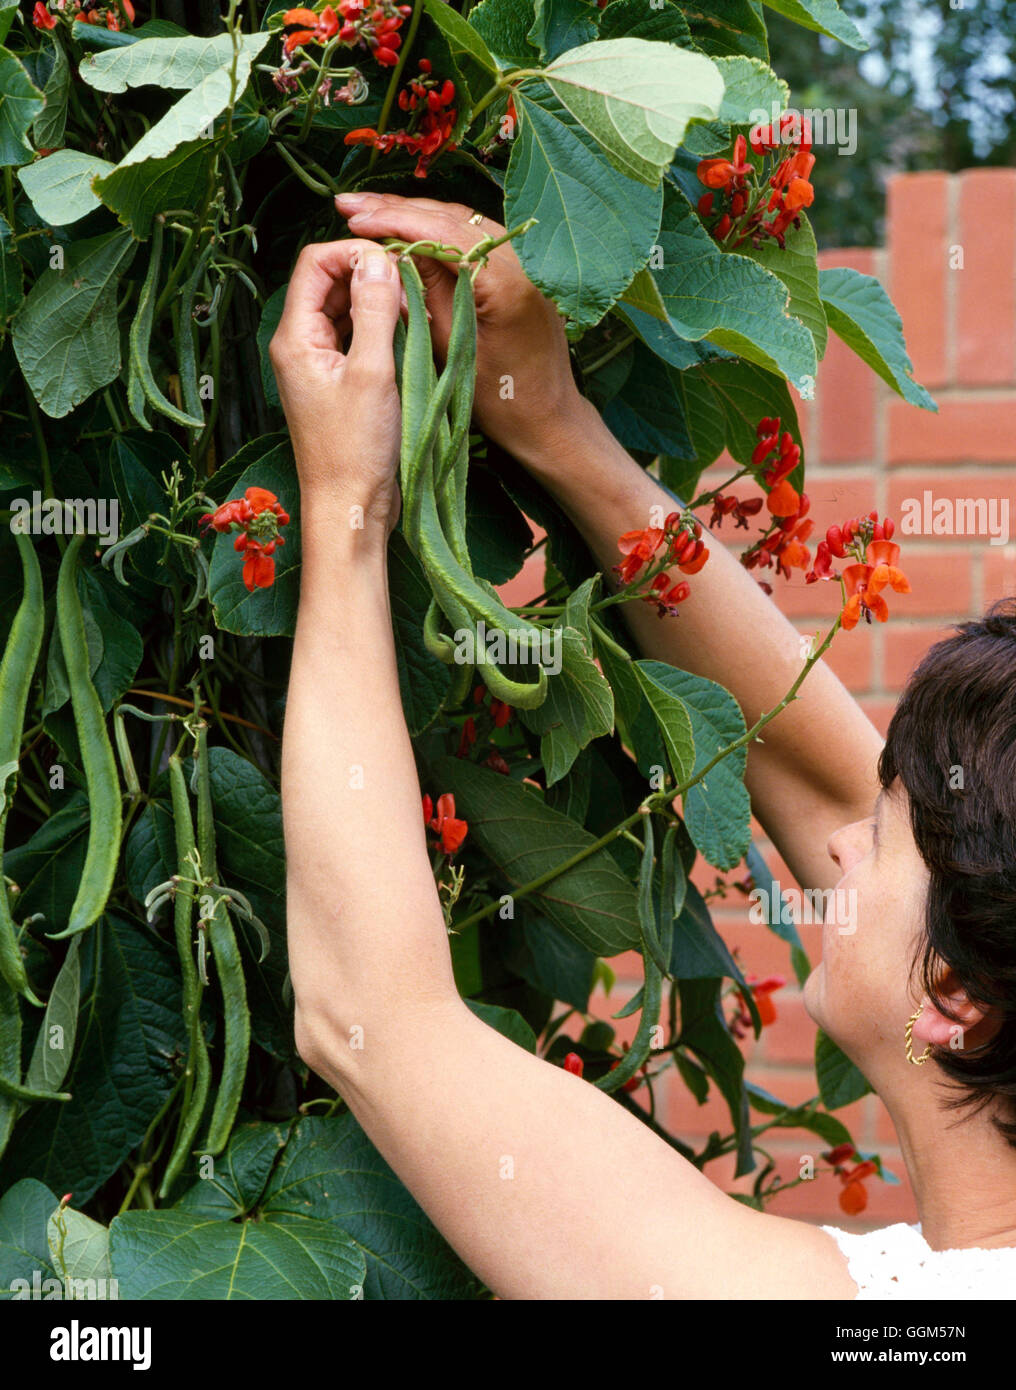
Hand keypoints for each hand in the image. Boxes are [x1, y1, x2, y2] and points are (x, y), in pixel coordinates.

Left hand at [269, 238, 402, 533]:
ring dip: (377, 302)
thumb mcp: (373, 373)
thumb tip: (379, 259)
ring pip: (344, 309)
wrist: (350, 507)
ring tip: (414, 313)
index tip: (394, 264)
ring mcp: (316, 364)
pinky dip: (379, 328)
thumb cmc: (356, 450)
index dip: (353, 253)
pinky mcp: (335, 382)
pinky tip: (407, 336)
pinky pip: (354, 337)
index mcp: (295, 337)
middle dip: (369, 275)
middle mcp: (299, 344)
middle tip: (411, 289)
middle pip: (329, 282)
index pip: (314, 263)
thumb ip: (375, 311)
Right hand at [334, 192, 585, 465]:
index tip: (353, 218)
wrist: (547, 418)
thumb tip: (393, 247)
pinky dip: (440, 229)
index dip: (394, 220)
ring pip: (463, 221)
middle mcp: (524, 261)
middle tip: (349, 204)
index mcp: (506, 282)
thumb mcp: (450, 349)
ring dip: (416, 214)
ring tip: (370, 211)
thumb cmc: (499, 400)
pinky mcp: (526, 269)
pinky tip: (409, 227)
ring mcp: (529, 262)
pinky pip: (476, 237)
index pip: (441, 231)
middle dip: (398, 208)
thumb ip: (425, 292)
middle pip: (452, 217)